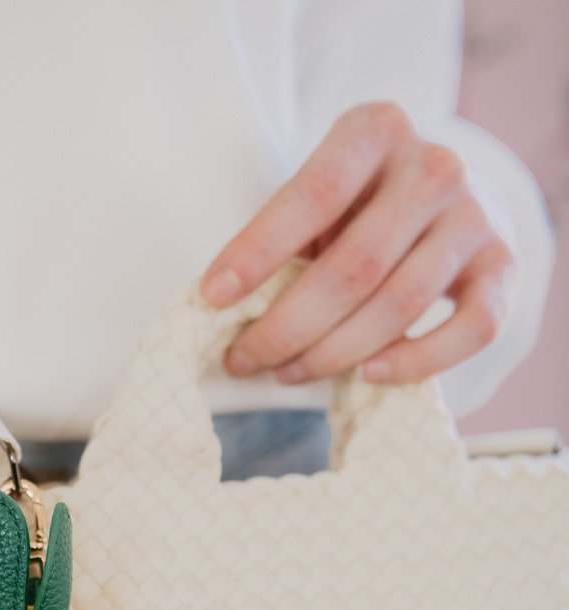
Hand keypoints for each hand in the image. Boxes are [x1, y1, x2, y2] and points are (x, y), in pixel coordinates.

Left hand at [200, 101, 513, 384]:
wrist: (444, 194)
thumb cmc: (359, 203)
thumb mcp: (321, 195)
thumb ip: (288, 235)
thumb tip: (224, 308)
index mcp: (377, 130)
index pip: (311, 195)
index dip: (257, 252)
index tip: (212, 297)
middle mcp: (434, 166)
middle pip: (353, 266)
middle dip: (287, 326)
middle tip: (244, 359)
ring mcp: (474, 217)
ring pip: (400, 306)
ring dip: (333, 354)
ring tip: (287, 372)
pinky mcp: (501, 267)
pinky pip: (469, 330)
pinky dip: (416, 362)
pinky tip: (369, 376)